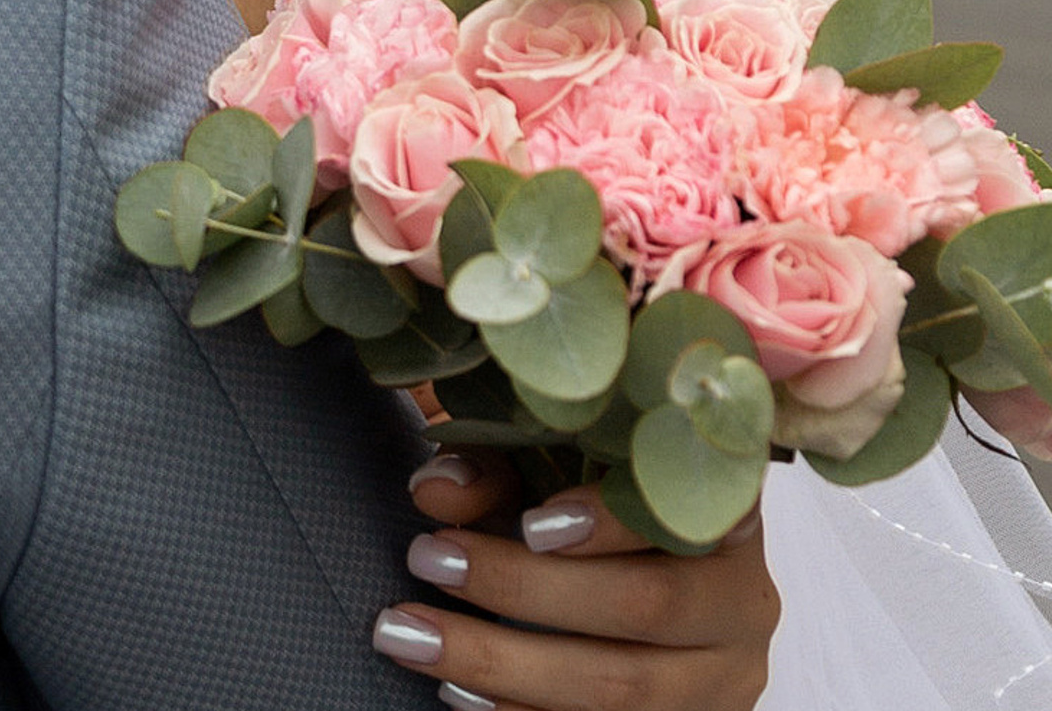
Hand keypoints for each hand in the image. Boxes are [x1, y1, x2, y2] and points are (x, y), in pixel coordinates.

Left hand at [372, 450, 776, 710]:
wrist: (624, 585)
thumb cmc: (578, 499)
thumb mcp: (542, 465)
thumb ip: (493, 469)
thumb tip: (434, 493)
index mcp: (724, 513)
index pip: (687, 513)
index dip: (613, 522)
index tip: (531, 523)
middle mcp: (743, 602)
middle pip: (648, 606)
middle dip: (525, 588)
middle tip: (426, 557)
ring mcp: (722, 683)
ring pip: (621, 689)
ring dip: (503, 664)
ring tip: (408, 635)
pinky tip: (454, 694)